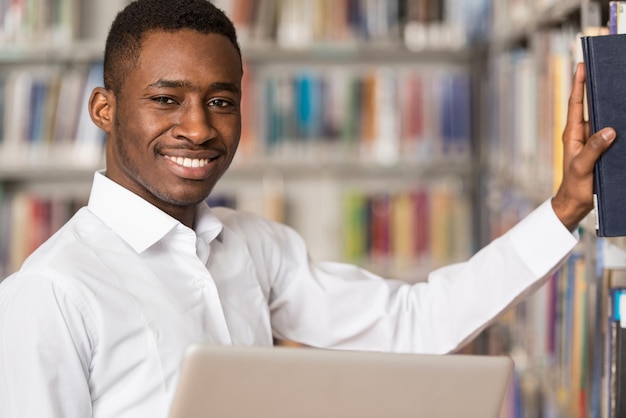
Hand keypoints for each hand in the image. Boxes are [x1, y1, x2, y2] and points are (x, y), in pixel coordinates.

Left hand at [552, 62, 615, 230]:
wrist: (576, 203)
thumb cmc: (574, 186)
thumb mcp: (582, 167)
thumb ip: (593, 149)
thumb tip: (610, 130)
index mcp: (572, 133)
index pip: (576, 103)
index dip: (579, 84)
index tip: (581, 65)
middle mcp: (581, 133)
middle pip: (590, 106)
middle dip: (597, 88)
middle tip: (609, 69)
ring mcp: (590, 141)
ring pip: (602, 119)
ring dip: (611, 106)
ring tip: (622, 88)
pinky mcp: (600, 149)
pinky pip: (610, 133)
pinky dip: (618, 124)